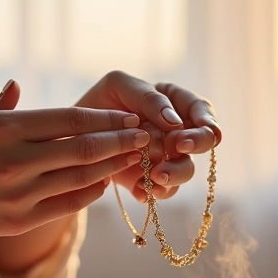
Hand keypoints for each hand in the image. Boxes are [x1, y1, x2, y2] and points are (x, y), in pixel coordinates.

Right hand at [0, 80, 150, 236]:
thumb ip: (2, 104)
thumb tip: (21, 86)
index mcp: (4, 128)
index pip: (70, 120)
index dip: (107, 120)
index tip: (129, 118)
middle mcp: (14, 160)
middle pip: (84, 150)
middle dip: (122, 142)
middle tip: (146, 136)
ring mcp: (18, 194)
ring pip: (81, 179)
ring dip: (113, 167)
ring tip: (135, 158)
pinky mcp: (19, 221)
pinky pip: (67, 206)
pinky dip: (91, 193)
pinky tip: (105, 182)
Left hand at [76, 71, 221, 200]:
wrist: (72, 136)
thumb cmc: (98, 103)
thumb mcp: (119, 86)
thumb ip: (149, 97)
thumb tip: (174, 122)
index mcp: (174, 103)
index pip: (202, 109)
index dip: (206, 120)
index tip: (197, 127)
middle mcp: (176, 132)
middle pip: (202, 141)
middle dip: (194, 144)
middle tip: (177, 146)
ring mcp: (166, 159)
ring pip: (186, 170)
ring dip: (175, 174)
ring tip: (155, 176)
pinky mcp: (151, 181)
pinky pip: (163, 191)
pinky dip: (154, 192)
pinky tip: (141, 190)